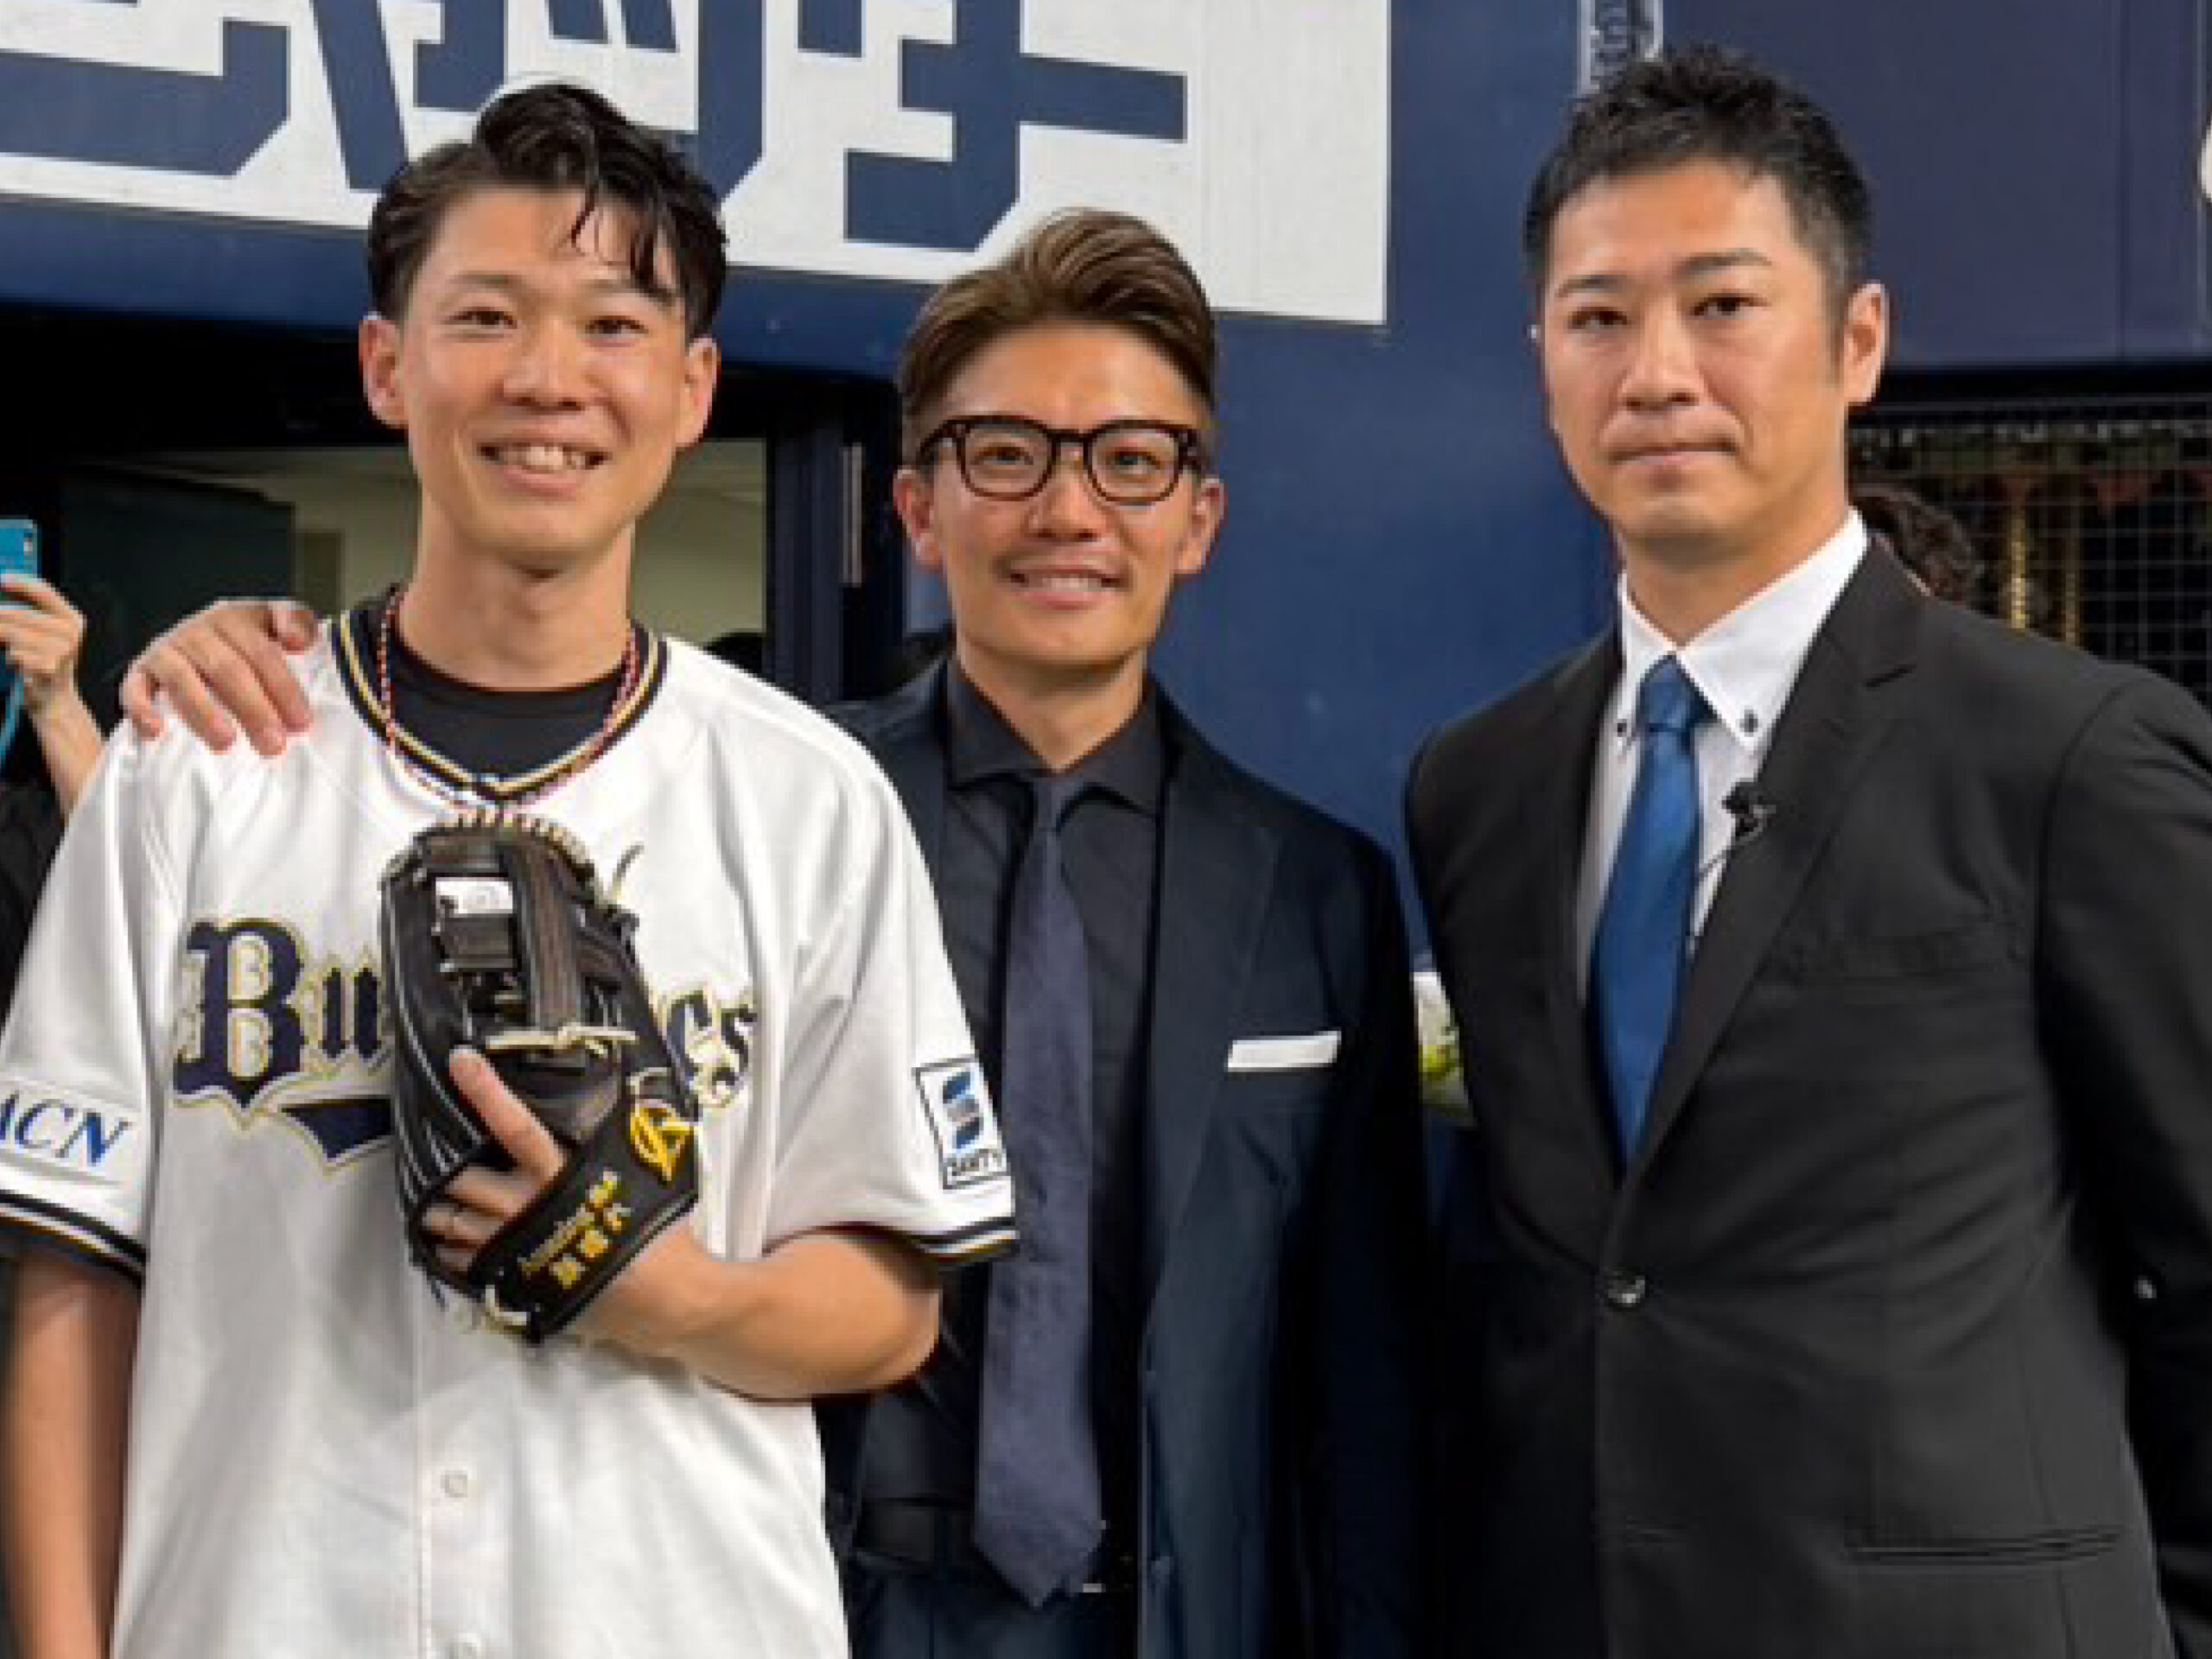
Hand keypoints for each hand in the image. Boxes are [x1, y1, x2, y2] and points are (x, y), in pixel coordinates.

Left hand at [0, 573, 85, 714]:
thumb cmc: (44, 661)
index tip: (1, 579)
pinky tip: (21, 664)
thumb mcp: (44, 632)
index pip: (44, 591)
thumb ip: (29, 611)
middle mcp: (71, 632)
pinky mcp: (49, 666)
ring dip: (5, 639)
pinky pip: (15, 653)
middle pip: (19, 614)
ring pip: (13, 634)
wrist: (54, 698)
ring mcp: (63, 650)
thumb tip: (4, 587)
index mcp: (72, 618)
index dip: (20, 583)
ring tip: (14, 648)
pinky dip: (12, 657)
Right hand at [119, 597, 317, 754]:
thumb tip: (300, 641)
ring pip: (182, 679)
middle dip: (253, 709)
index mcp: (235, 618)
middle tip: (273, 745)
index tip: (302, 722)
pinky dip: (142, 709)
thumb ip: (297, 624)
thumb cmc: (241, 642)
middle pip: (227, 669)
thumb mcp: (272, 624)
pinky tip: (157, 731)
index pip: (262, 653)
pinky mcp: (139, 671)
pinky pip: (134, 689)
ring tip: (226, 743)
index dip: (284, 687)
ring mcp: (166, 650)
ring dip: (204, 713)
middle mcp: (198, 631)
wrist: (190, 639)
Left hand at [423, 1048, 705, 1354]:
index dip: (486, 1091)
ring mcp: (513, 1244)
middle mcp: (528, 1205)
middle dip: (446, 1172)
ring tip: (439, 1204)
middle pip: (464, 1177)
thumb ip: (605, 1154)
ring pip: (452, 1220)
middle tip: (442, 1164)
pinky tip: (456, 1244)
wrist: (661, 1298)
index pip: (515, 1125)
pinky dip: (451, 1249)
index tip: (461, 1061)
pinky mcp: (508, 1278)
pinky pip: (460, 1260)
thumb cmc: (655, 1238)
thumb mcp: (634, 1181)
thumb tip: (609, 1118)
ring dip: (440, 1211)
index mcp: (560, 1173)